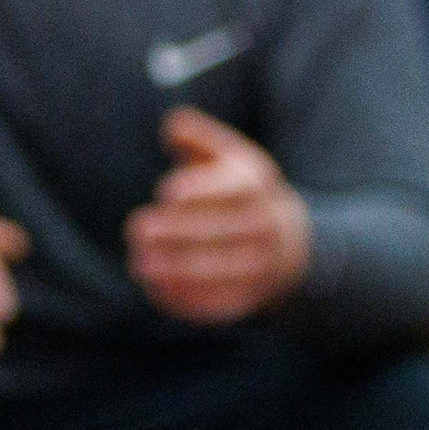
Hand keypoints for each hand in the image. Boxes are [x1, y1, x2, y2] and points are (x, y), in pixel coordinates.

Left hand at [126, 108, 309, 323]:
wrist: (291, 243)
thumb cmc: (241, 192)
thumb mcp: (229, 157)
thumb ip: (198, 138)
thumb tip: (171, 126)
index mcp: (257, 186)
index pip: (234, 189)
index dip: (202, 191)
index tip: (167, 192)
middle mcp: (266, 226)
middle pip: (223, 232)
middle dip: (177, 233)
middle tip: (136, 230)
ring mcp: (262, 265)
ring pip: (221, 271)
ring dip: (178, 270)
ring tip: (141, 265)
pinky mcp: (252, 296)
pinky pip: (223, 303)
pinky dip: (190, 300)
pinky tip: (158, 291)